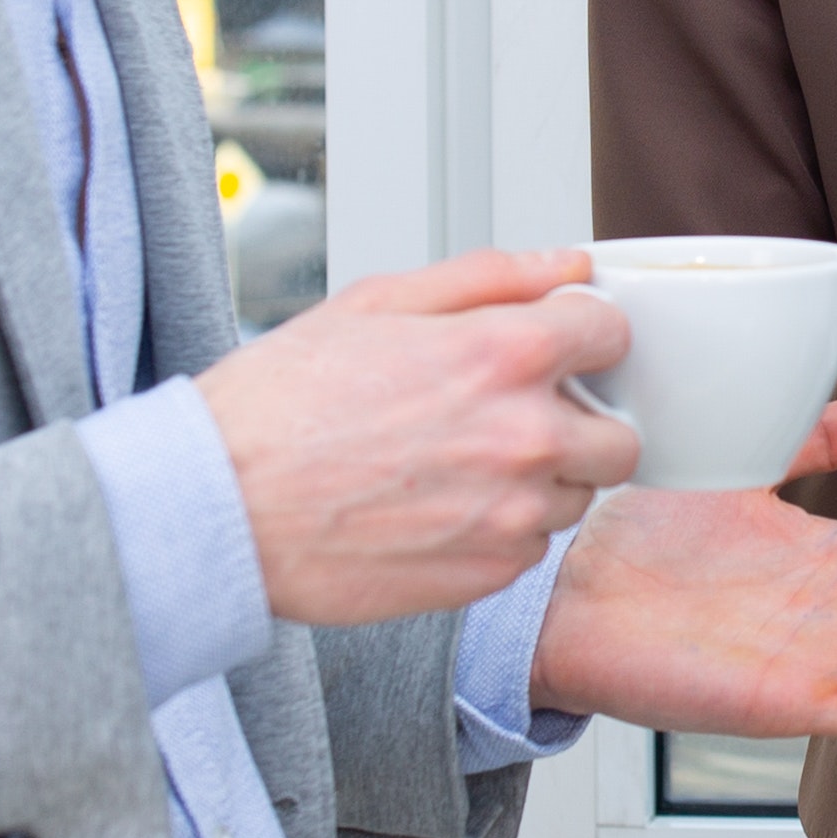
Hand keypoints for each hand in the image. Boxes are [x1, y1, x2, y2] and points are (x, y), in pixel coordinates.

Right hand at [193, 248, 636, 624]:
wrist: (217, 507)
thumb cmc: (278, 406)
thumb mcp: (374, 302)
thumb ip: (487, 278)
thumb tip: (563, 264)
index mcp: (503, 355)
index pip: (612, 333)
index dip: (580, 336)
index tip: (555, 348)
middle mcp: (524, 437)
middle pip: (619, 435)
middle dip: (579, 421)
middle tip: (511, 417)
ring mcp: (511, 513)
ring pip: (576, 497)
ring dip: (540, 481)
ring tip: (456, 465)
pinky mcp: (488, 574)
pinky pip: (531, 547)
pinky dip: (500, 529)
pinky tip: (437, 507)